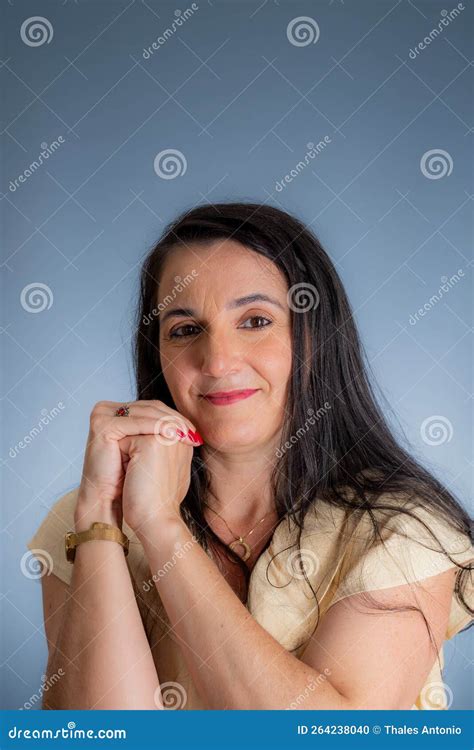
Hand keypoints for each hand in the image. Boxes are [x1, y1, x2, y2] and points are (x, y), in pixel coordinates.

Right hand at [74, 399, 201, 533]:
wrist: (109, 500)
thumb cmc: (131, 480)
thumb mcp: (151, 451)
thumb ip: (165, 433)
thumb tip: (194, 428)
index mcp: (118, 412)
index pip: (152, 408)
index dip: (175, 418)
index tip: (195, 433)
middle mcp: (107, 409)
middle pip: (149, 408)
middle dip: (174, 420)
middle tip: (194, 433)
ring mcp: (102, 414)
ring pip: (144, 414)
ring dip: (169, 422)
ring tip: (187, 434)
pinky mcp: (101, 424)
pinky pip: (135, 423)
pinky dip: (156, 427)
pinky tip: (173, 434)